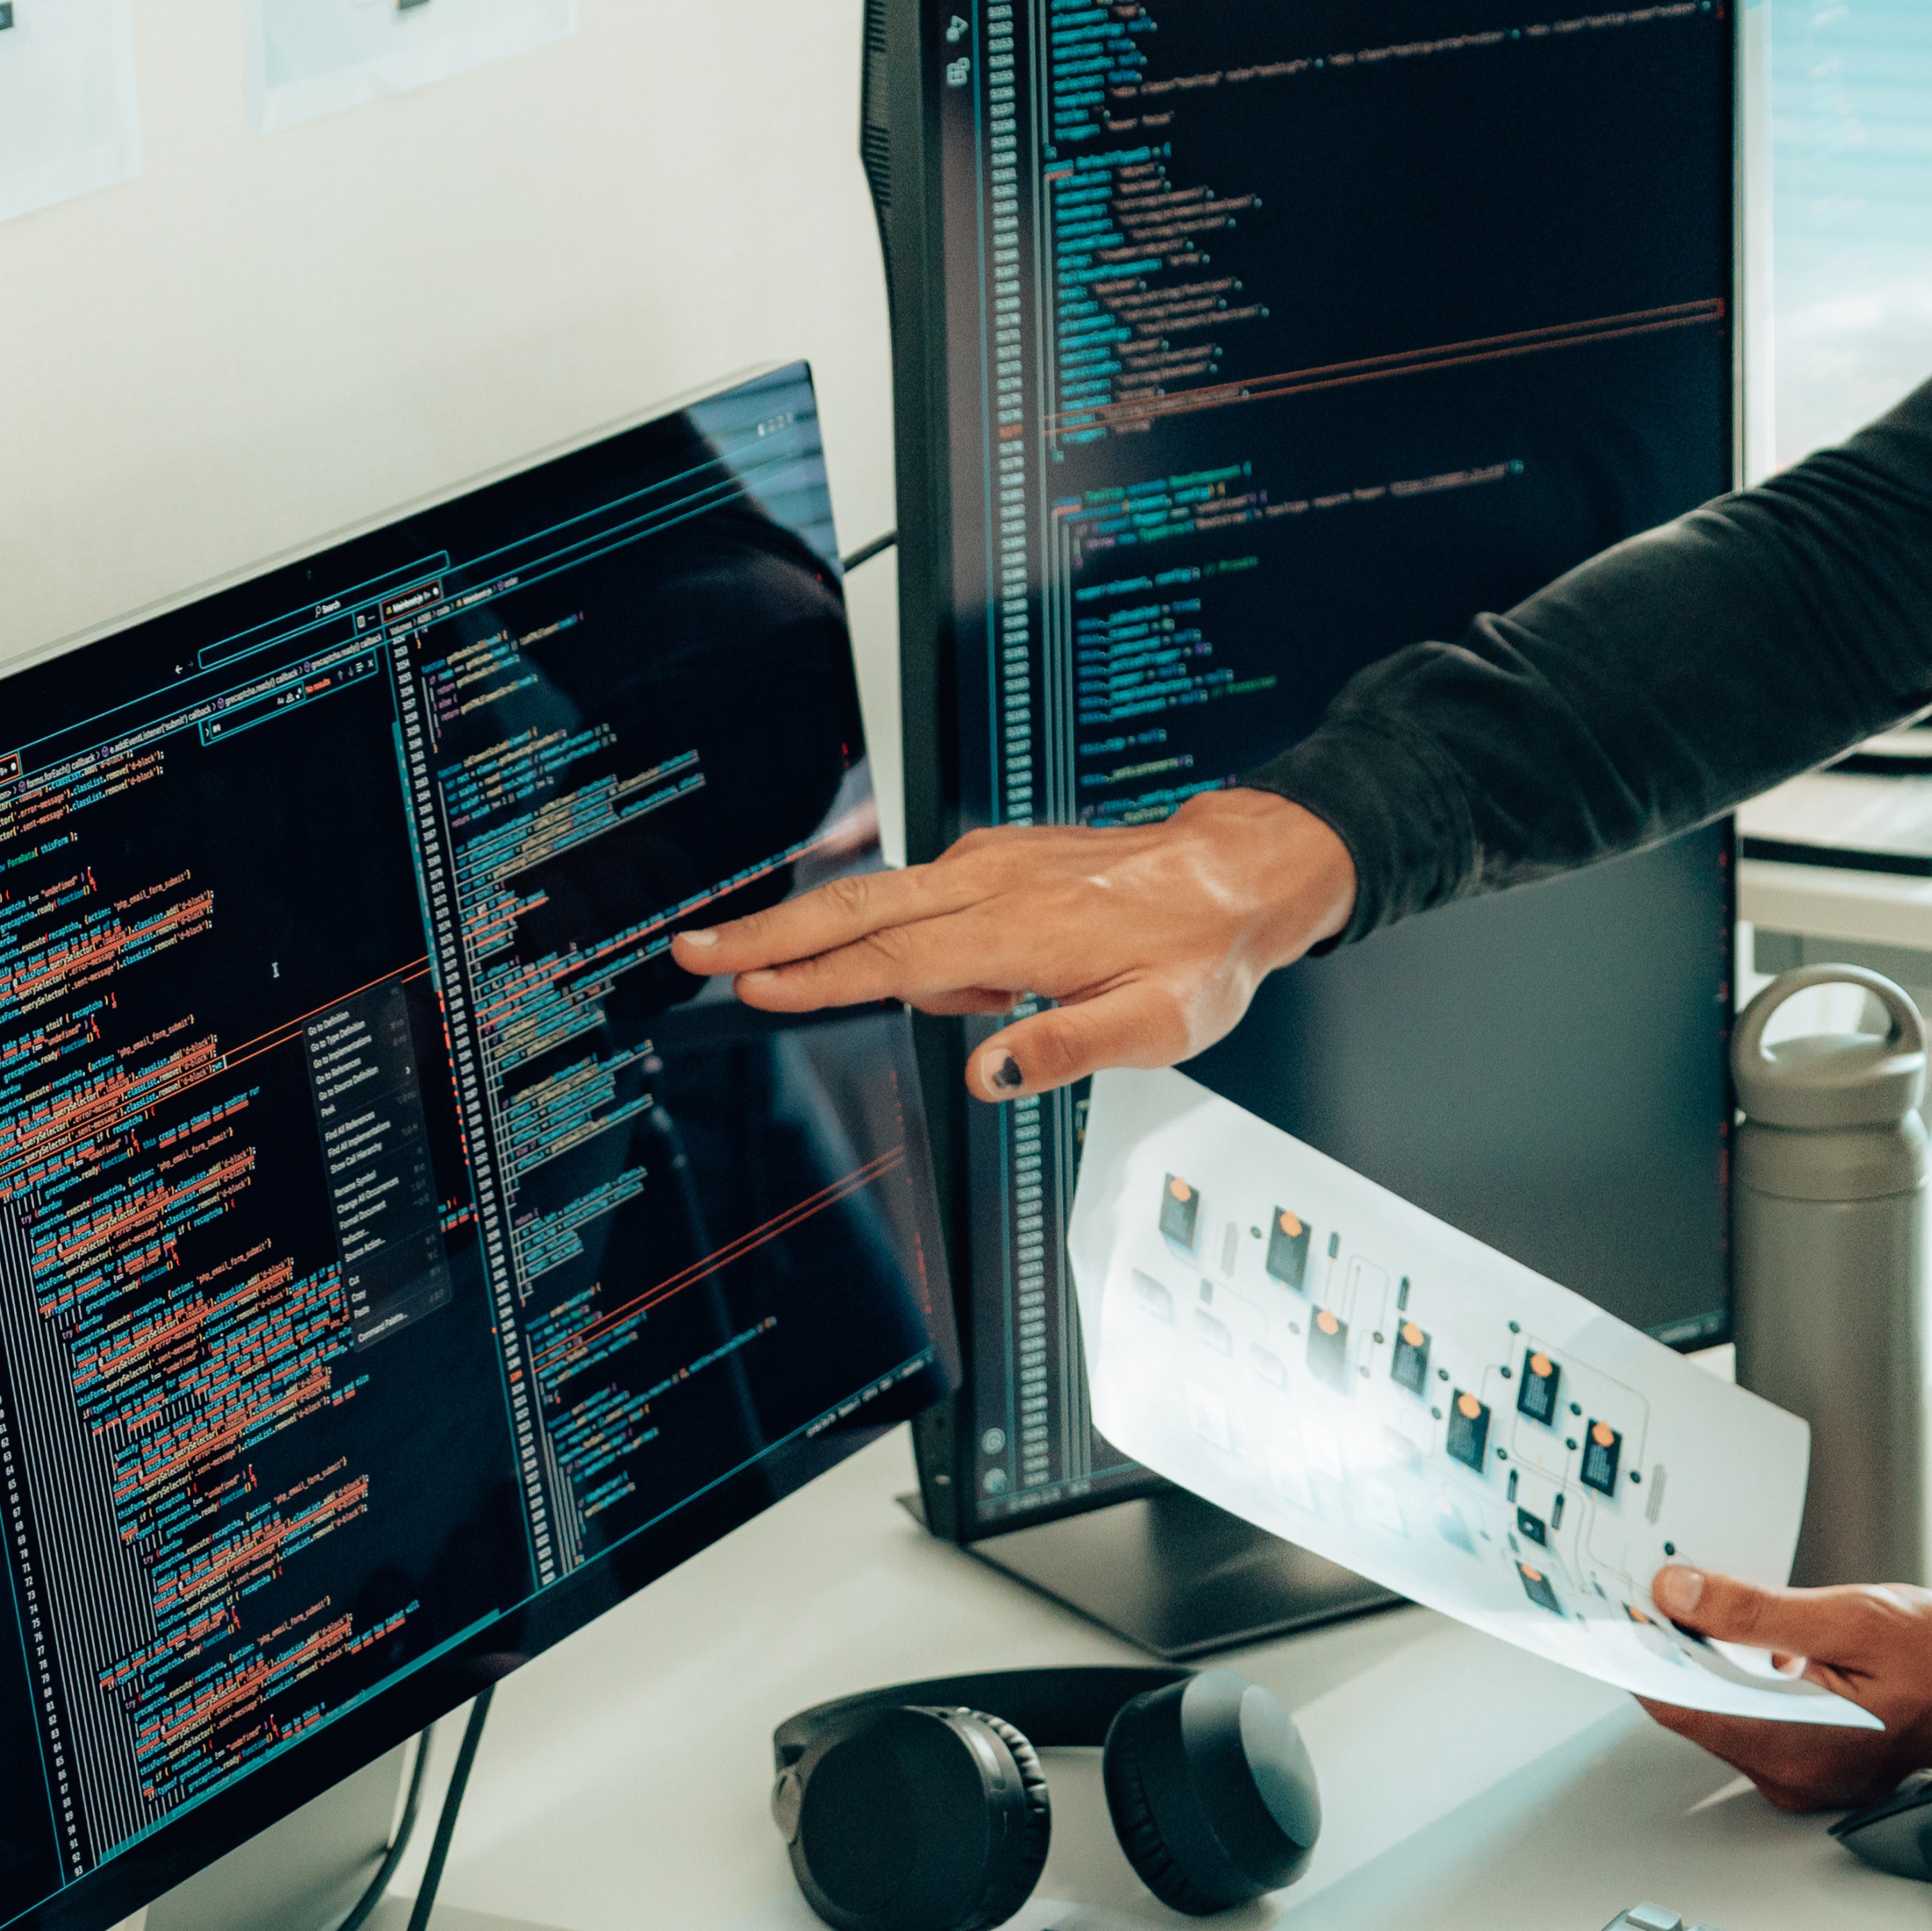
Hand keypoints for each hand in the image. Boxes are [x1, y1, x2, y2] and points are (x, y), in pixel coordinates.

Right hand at [669, 789, 1358, 1099]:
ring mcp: (993, 862)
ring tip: (875, 979)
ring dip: (838, 938)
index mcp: (1025, 929)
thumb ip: (1064, 1050)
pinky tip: (984, 982)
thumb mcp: (1154, 1025)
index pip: (896, 958)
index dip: (819, 979)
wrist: (1239, 870)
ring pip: (886, 900)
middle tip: (693, 947)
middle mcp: (996, 882)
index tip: (752, 988)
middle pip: (857, 908)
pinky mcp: (999, 858)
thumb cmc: (1201, 951)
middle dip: (770, 931)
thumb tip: (985, 1072)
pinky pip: (927, 897)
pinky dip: (913, 935)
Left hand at [1635, 1564, 1931, 1813]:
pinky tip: (1755, 1636)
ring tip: (1707, 1600)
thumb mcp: (1852, 1617)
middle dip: (1674, 1644)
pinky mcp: (1810, 1761)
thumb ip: (1756, 1610)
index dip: (1640, 1648)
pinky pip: (1751, 1715)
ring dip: (1708, 1657)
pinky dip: (1742, 1674)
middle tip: (1664, 1582)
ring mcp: (1798, 1774)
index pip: (1673, 1702)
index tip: (1621, 1602)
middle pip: (1692, 1706)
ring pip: (1720, 1709)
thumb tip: (1679, 1594)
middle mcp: (1786, 1774)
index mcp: (1790, 1745)